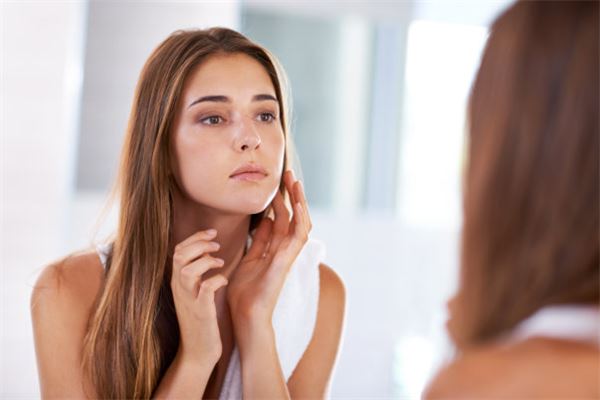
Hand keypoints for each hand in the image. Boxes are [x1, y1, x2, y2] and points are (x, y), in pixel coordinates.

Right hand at [170, 229, 227, 365]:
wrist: (197, 351)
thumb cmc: (201, 319)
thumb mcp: (194, 292)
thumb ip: (197, 272)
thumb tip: (209, 249)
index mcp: (178, 282)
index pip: (178, 251)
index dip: (195, 237)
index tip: (212, 232)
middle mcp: (180, 289)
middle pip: (179, 256)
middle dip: (199, 243)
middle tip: (217, 244)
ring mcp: (189, 300)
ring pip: (187, 271)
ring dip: (206, 261)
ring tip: (220, 261)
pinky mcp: (201, 312)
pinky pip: (205, 290)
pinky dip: (215, 280)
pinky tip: (224, 280)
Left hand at [227, 170, 312, 330]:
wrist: (245, 316)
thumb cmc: (245, 294)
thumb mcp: (249, 259)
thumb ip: (258, 241)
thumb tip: (264, 220)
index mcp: (274, 249)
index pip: (280, 219)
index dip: (280, 200)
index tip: (276, 183)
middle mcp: (283, 250)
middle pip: (292, 217)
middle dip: (291, 195)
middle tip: (289, 173)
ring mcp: (288, 256)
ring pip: (300, 223)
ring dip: (299, 202)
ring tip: (295, 182)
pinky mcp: (287, 262)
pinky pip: (298, 237)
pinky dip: (300, 219)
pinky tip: (298, 203)